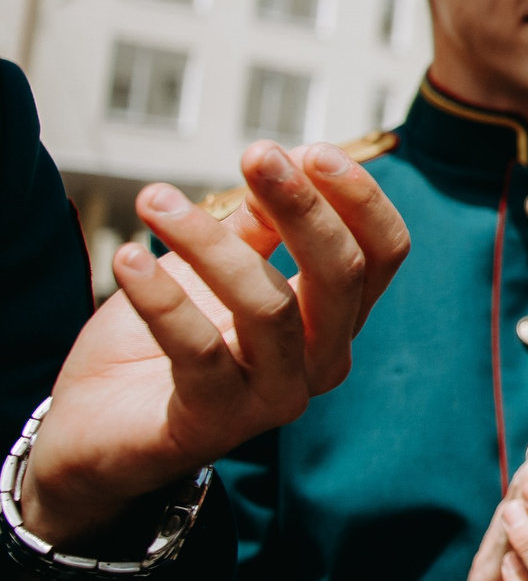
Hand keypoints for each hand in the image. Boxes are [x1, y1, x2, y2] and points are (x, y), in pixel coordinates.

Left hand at [19, 142, 409, 548]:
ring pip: (270, 306)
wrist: (92, 429)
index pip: (383, 253)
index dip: (359, 198)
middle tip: (255, 155)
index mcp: (335, 320)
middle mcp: (322, 362)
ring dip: (210, 242)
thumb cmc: (158, 345)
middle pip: (343, 275)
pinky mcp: (214, 423)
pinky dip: (160, 296)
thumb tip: (287, 158)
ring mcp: (274, 398)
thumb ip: (255, 227)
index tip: (309, 150)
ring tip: (156, 200)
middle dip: (304, 206)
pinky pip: (197, 349)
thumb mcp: (213, 270)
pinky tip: (126, 258)